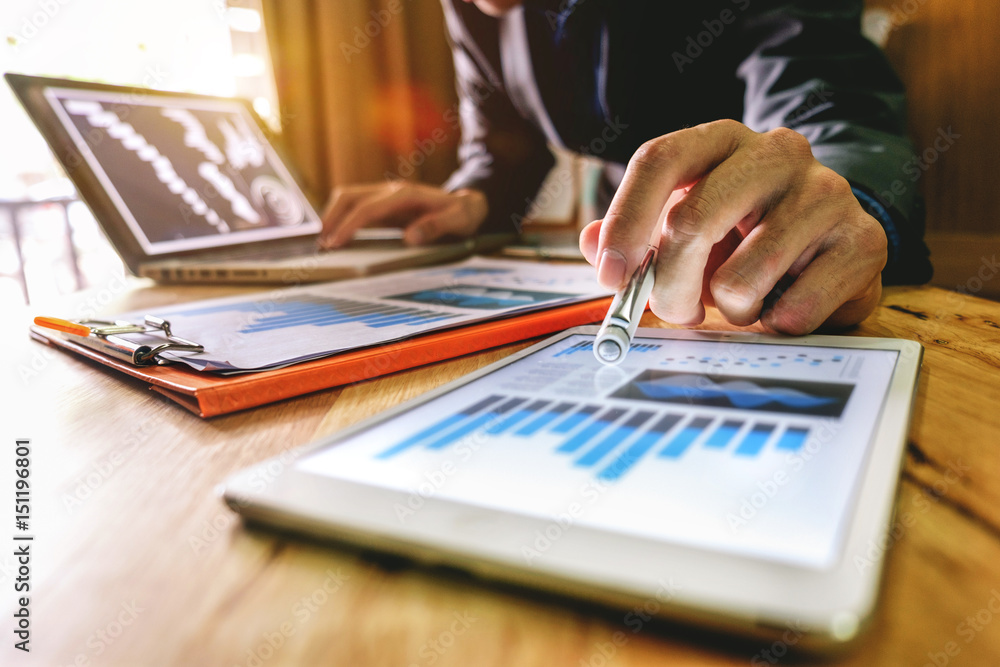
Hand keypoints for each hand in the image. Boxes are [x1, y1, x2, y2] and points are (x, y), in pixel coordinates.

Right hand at [318, 182, 487, 247]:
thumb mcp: (458, 221)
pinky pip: (356, 207)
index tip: (335, 243)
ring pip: (349, 198)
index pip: (368, 208)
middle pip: (350, 196)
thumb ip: (436, 227)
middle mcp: (392, 191)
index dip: (349, 226)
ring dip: (332, 216)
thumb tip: (410, 238)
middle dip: (331, 217)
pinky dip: (342, 218)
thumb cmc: (462, 214)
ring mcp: (386, 196)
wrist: (467, 204)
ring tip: (324, 241)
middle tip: (320, 244)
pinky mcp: (384, 204)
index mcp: (406, 194)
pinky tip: (337, 237)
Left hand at [579, 120, 886, 334]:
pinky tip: (785, 303)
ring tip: (745, 297)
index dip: (625, 221)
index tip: (611, 274)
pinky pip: (793, 312)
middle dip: (669, 284)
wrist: (832, 241)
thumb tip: (593, 245)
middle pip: (693, 218)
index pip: (659, 159)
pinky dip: (775, 325)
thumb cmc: (744, 236)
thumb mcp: (685, 226)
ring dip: (729, 310)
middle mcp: (776, 152)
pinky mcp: (864, 242)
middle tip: (671, 310)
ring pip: (741, 279)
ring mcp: (826, 192)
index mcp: (721, 139)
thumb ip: (635, 236)